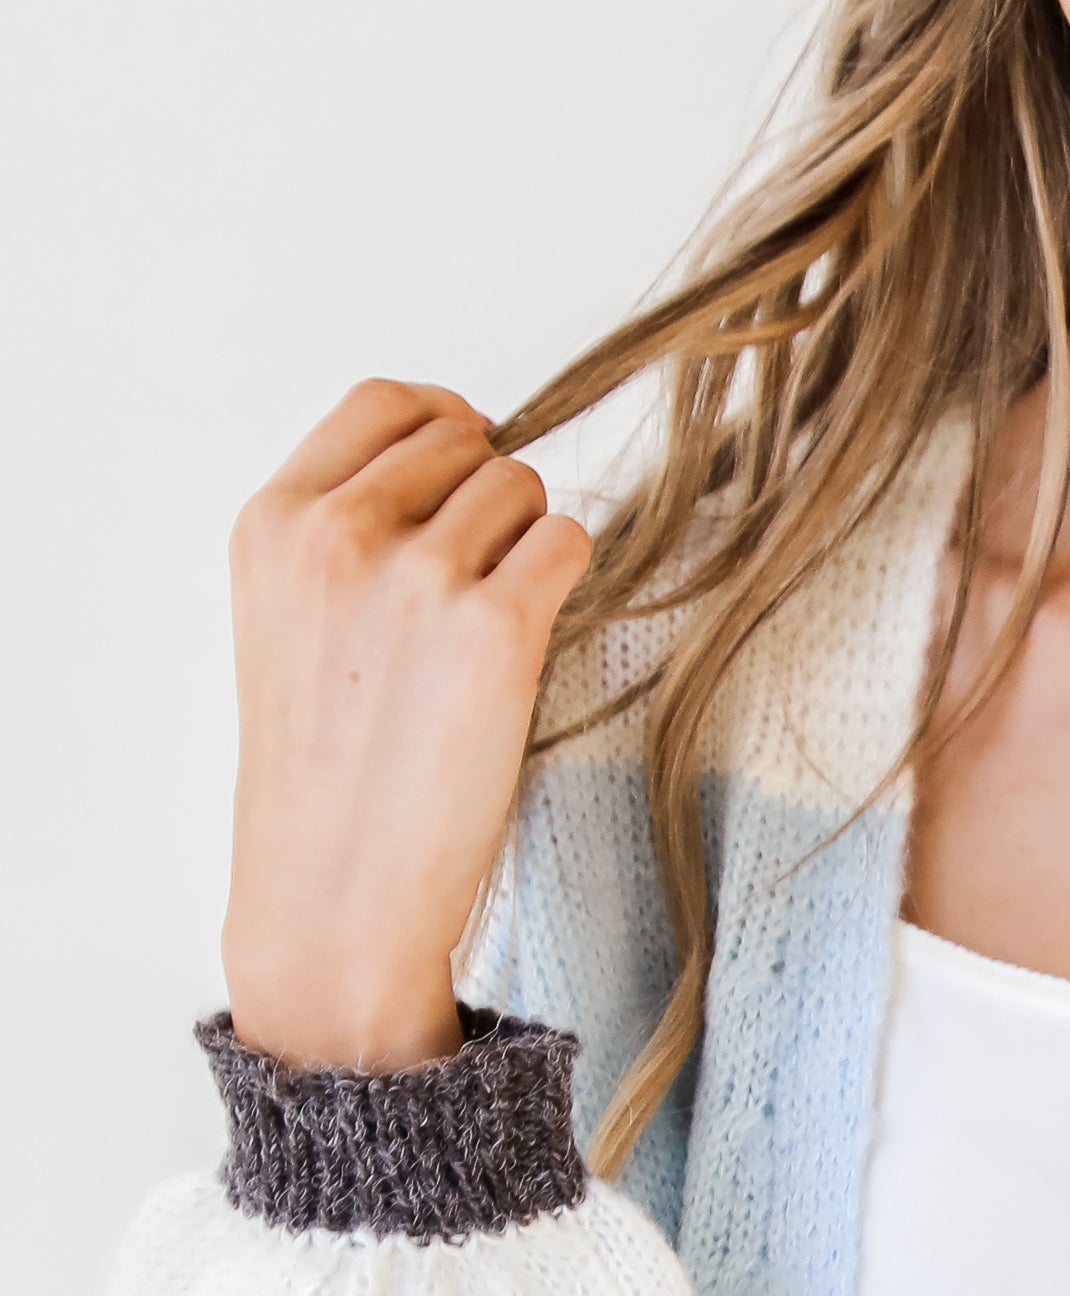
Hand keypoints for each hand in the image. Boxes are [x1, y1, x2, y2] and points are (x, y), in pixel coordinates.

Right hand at [222, 379, 593, 1070]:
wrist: (336, 893)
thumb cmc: (324, 772)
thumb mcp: (288, 621)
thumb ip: (341, 528)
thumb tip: (453, 456)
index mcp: (274, 523)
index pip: (384, 403)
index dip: (445, 425)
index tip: (467, 460)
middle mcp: (338, 533)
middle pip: (465, 441)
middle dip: (489, 496)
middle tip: (475, 586)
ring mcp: (418, 575)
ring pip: (524, 489)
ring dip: (528, 544)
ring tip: (487, 633)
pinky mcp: (496, 629)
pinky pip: (569, 543)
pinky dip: (567, 580)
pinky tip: (529, 642)